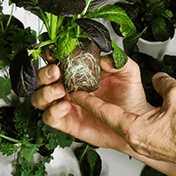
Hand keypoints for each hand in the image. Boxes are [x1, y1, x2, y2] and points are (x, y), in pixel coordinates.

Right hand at [31, 54, 152, 152]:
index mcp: (78, 71)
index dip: (51, 55)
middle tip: (56, 72)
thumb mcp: (128, 72)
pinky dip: (53, 111)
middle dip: (45, 73)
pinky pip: (49, 118)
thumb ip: (118, 61)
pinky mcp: (67, 122)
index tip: (54, 53)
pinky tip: (65, 106)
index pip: (56, 60)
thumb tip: (104, 58)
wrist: (136, 121)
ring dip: (45, 92)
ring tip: (61, 90)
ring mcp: (65, 104)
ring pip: (39, 98)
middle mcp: (68, 87)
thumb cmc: (129, 96)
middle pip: (42, 78)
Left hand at [72, 72, 175, 166]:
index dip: (88, 101)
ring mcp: (143, 146)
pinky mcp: (153, 148)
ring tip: (105, 104)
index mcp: (133, 128)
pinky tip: (131, 116)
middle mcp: (134, 140)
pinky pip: (134, 133)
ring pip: (121, 128)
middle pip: (108, 122)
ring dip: (112, 116)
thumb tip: (158, 79)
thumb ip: (163, 82)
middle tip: (84, 97)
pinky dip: (128, 122)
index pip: (104, 113)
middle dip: (95, 109)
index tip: (75, 94)